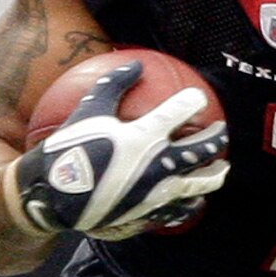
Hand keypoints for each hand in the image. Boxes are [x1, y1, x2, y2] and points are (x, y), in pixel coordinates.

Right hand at [10, 64, 229, 240]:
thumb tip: (137, 63)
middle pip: (204, 150)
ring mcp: (158, 191)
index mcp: (145, 135)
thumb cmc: (69, 148)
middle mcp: (159, 163)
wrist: (54, 195)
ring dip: (215, 173)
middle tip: (220, 131)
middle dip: (217, 138)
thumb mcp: (89, 110)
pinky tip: (195, 200)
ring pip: (201, 183)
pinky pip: (181, 210)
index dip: (194, 102)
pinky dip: (192, 203)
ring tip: (222, 167)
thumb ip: (115, 84)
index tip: (197, 99)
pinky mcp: (151, 213)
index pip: (182, 111)